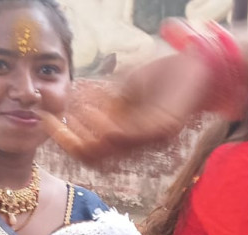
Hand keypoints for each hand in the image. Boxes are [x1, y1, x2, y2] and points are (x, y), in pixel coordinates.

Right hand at [46, 51, 211, 163]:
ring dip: (87, 129)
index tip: (46, 121)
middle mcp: (139, 145)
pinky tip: (94, 106)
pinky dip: (106, 122)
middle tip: (53, 121)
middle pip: (95, 158)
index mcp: (127, 136)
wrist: (201, 63)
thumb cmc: (166, 75)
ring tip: (79, 109)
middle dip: (69, 141)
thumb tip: (77, 105)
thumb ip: (106, 101)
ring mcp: (152, 139)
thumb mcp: (128, 88)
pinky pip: (128, 135)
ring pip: (108, 149)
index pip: (91, 149)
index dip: (66, 140)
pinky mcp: (164, 128)